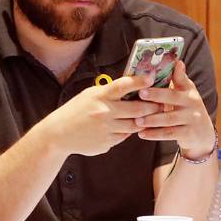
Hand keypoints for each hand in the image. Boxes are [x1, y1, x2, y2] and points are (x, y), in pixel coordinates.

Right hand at [43, 75, 160, 155]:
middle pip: (137, 109)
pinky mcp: (107, 143)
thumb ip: (109, 93)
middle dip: (153, 106)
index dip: (140, 81)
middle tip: (162, 103)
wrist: (58, 134)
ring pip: (135, 125)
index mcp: (100, 96)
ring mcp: (107, 129)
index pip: (123, 85)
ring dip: (144, 120)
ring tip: (152, 116)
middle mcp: (105, 112)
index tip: (152, 78)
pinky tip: (130, 127)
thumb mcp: (89, 95)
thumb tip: (132, 88)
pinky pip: (124, 136)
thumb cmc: (76, 111)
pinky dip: (128, 131)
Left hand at [134, 61, 215, 158]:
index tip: (151, 76)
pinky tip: (142, 134)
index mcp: (189, 92)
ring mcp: (191, 120)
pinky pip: (169, 134)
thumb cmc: (189, 109)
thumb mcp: (188, 94)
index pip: (179, 81)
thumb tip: (178, 61)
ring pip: (169, 119)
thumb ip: (180, 79)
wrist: (203, 134)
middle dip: (156, 96)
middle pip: (173, 99)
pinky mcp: (188, 134)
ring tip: (137, 120)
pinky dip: (155, 134)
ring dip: (152, 120)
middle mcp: (192, 104)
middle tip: (140, 94)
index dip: (170, 74)